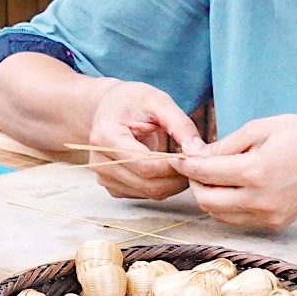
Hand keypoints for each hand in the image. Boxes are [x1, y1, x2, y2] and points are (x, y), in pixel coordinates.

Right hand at [85, 81, 205, 200]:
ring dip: (173, 183)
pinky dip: (163, 185)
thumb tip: (197, 150)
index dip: (173, 165)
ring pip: (149, 193)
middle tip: (197, 162)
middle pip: (148, 183)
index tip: (195, 156)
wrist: (109, 108)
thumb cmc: (131, 102)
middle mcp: (99, 161)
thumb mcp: (157, 101)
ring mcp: (104, 177)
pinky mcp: (112, 187)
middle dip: (178, 177)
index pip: (144, 164)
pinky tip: (169, 169)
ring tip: (185, 163)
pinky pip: (145, 195)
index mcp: (105, 136)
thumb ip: (179, 124)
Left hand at [178, 115, 296, 230]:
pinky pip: (238, 219)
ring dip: (210, 196)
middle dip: (195, 183)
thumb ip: (226, 145)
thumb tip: (196, 155)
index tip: (176, 156)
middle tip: (197, 166)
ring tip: (218, 175)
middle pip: (206, 201)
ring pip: (219, 214)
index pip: (205, 173)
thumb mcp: (263, 128)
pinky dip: (228, 205)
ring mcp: (268, 216)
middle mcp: (260, 200)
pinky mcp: (275, 224)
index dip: (185, 164)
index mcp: (256, 172)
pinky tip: (237, 186)